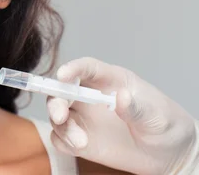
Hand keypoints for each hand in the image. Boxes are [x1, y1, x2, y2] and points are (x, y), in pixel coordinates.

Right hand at [46, 57, 198, 174]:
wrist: (167, 155)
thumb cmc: (165, 126)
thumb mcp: (157, 116)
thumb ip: (138, 108)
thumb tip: (122, 97)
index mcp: (110, 80)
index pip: (87, 67)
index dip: (73, 68)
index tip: (63, 75)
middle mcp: (91, 95)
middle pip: (62, 90)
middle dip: (56, 100)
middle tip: (60, 116)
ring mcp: (84, 117)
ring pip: (57, 113)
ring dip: (61, 126)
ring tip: (80, 141)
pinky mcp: (80, 138)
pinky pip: (60, 136)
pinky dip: (62, 140)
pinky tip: (77, 146)